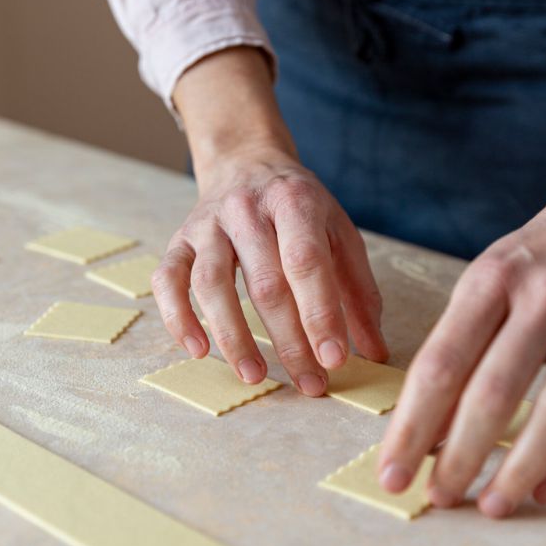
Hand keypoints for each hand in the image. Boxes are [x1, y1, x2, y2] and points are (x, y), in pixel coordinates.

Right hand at [152, 147, 388, 395]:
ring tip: (255, 376)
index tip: (334, 359)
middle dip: (288, 340)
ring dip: (233, 336)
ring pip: (213, 284)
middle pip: (265, 282)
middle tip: (309, 384)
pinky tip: (198, 350)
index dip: (319, 313)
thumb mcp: (339, 233)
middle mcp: (248, 209)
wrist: (246, 162)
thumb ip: (359, 291)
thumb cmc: (299, 208)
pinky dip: (179, 317)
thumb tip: (376, 352)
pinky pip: (169, 280)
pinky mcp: (179, 239)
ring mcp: (208, 224)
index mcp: (295, 203)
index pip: (306, 262)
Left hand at [378, 188, 545, 518]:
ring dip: (519, 468)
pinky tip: (543, 488)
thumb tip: (424, 430)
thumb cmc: (530, 261)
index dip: (412, 425)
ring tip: (492, 506)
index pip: (440, 364)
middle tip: (437, 499)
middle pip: (493, 392)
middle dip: (460, 456)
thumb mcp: (483, 286)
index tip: (392, 470)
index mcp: (489, 281)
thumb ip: (455, 349)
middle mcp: (540, 298)